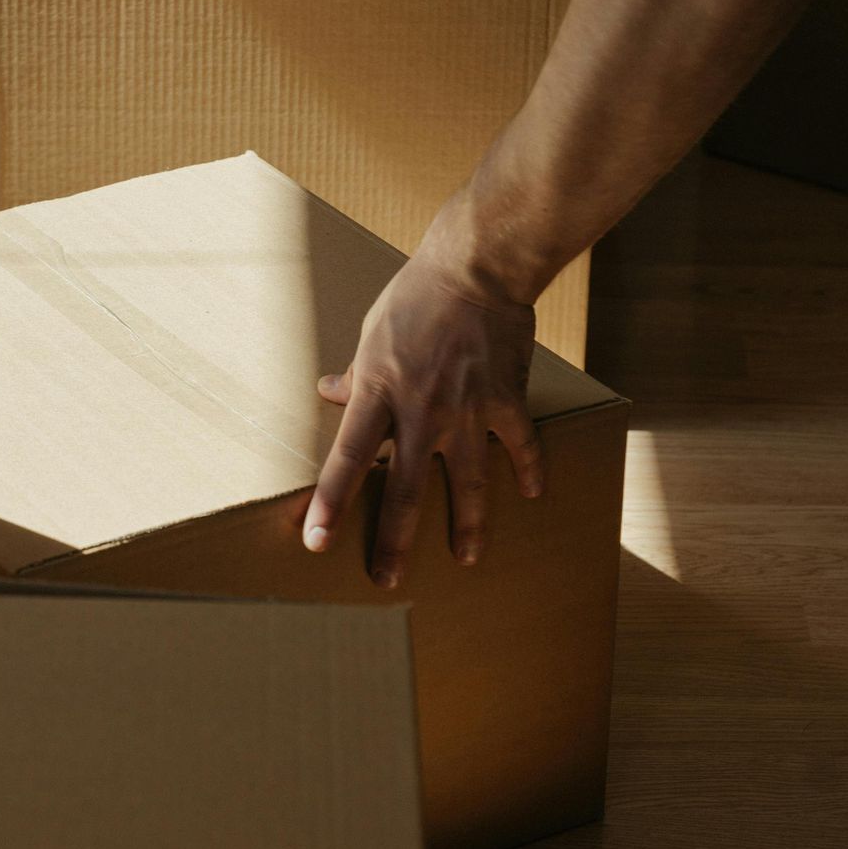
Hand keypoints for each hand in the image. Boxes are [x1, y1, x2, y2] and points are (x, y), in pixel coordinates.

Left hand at [301, 251, 545, 588]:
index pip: (347, 460)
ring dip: (466, 526)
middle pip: (404, 489)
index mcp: (379, 393)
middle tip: (387, 580)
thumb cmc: (415, 297)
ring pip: (466, 484)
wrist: (476, 268)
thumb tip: (330, 392)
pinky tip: (530, 494)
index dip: (331, 503)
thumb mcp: (370, 334)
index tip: (316, 541)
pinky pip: (519, 447)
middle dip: (395, 540)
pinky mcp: (507, 400)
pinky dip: (527, 471)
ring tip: (464, 558)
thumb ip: (354, 373)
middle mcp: (421, 410)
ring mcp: (468, 410)